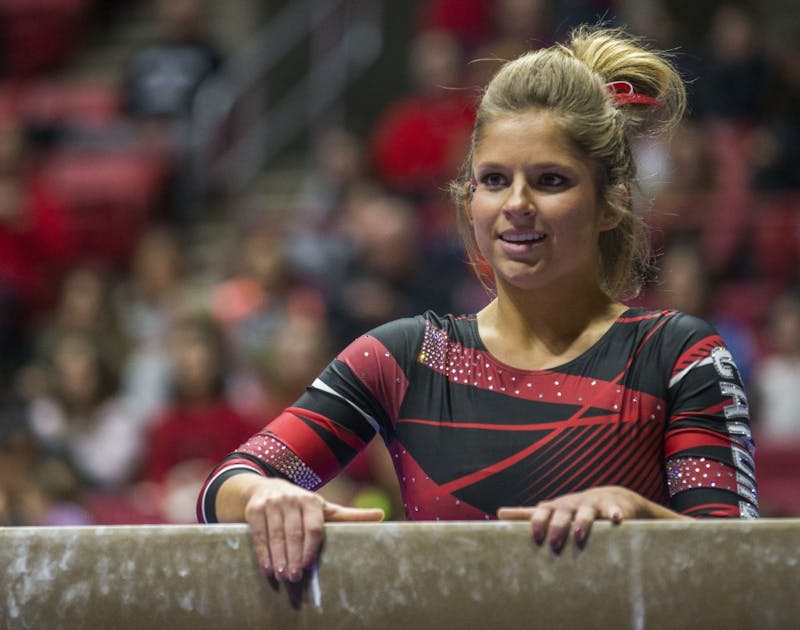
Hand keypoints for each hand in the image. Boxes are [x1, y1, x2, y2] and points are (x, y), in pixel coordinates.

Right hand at [241, 476, 383, 582]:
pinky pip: (259, 534)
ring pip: (276, 534)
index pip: (314, 527)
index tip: (308, 566)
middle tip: (294, 578)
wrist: (265, 488)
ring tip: (281, 575)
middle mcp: (293, 498)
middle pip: (294, 533)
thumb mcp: (324, 509)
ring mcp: (272, 503)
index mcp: (313, 500)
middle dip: (293, 557)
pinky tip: (267, 567)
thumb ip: (349, 516)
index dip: (310, 548)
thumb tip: (381, 515)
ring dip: (278, 558)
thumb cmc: (301, 505)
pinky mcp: (255, 509)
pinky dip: (262, 552)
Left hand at [497, 485, 680, 551]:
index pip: (542, 512)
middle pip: (562, 513)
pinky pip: (614, 510)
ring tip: (579, 537)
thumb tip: (498, 513)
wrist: (608, 498)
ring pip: (586, 512)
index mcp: (555, 508)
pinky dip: (614, 514)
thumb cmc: (572, 510)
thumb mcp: (550, 511)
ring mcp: (592, 505)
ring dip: (582, 523)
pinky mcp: (613, 507)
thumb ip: (526, 514)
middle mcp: (571, 505)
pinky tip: (616, 520)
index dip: (538, 523)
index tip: (536, 538)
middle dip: (557, 527)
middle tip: (553, 544)